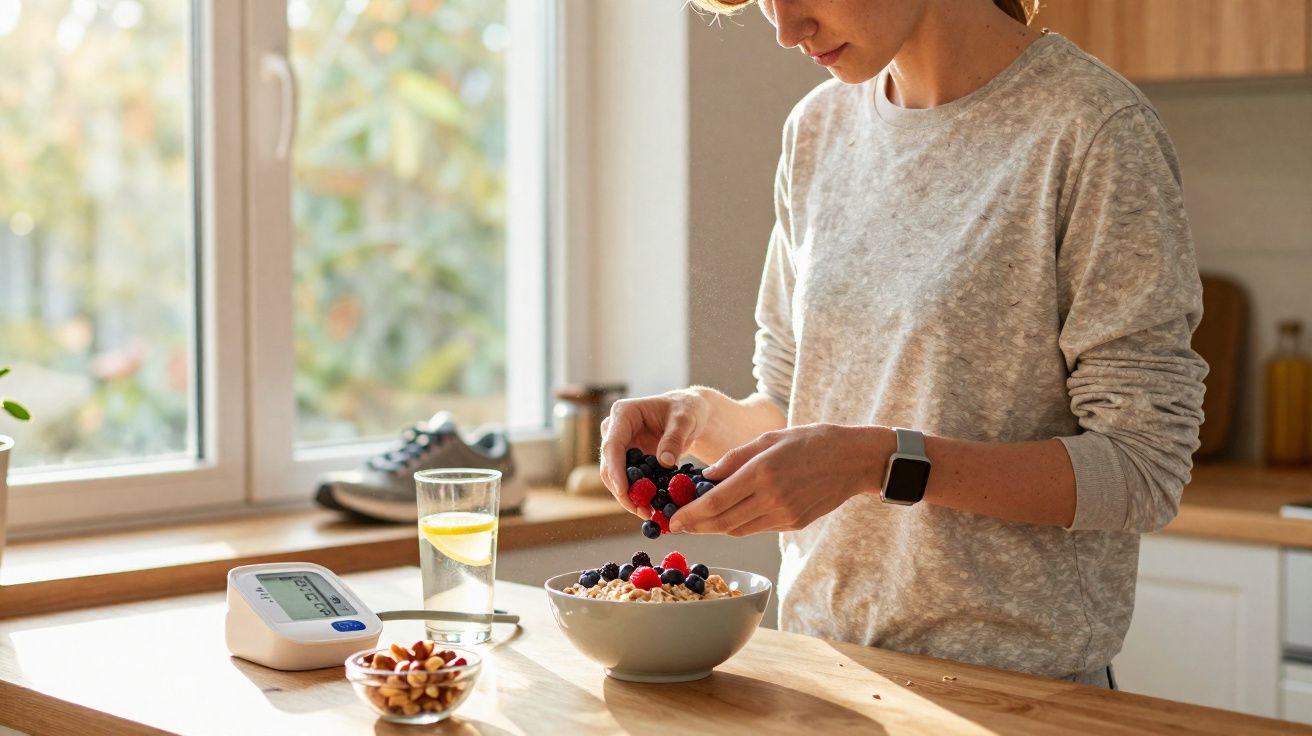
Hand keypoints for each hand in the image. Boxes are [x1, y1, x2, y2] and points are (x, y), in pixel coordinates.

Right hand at [599, 390, 711, 517]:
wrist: (690, 412)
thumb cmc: (687, 409)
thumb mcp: (685, 419)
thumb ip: (674, 438)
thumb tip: (664, 462)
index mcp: (623, 413)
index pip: (613, 445)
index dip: (615, 470)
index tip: (624, 491)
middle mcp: (614, 430)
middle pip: (609, 465)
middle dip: (623, 491)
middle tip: (642, 510)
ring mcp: (620, 447)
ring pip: (615, 478)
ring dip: (629, 497)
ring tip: (649, 513)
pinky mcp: (628, 460)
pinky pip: (628, 481)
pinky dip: (638, 495)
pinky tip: (652, 508)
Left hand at [670, 424, 891, 535]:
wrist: (853, 460)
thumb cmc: (810, 441)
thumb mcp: (769, 438)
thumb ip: (734, 459)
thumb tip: (706, 478)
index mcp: (762, 473)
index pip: (716, 502)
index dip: (690, 515)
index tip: (672, 519)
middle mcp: (772, 499)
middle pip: (723, 522)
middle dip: (696, 527)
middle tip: (676, 525)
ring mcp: (784, 515)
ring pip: (738, 530)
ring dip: (714, 528)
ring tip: (696, 523)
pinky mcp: (793, 524)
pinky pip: (756, 528)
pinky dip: (737, 525)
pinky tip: (726, 517)